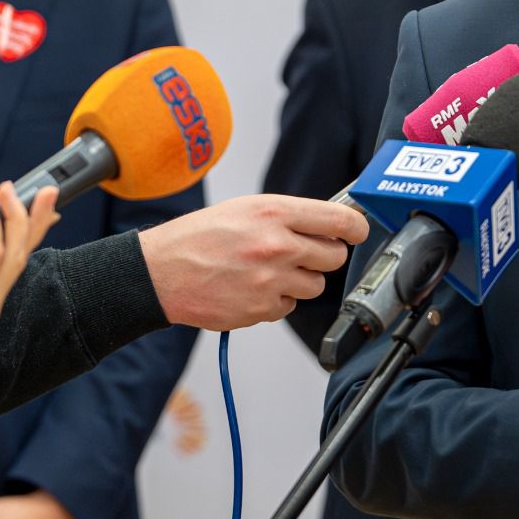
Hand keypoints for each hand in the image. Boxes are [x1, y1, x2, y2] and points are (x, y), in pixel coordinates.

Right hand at [139, 194, 368, 329]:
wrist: (160, 272)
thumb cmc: (200, 236)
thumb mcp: (246, 208)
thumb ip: (289, 215)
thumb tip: (329, 222)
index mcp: (274, 213)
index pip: (339, 220)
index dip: (355, 226)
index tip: (357, 230)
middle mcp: (277, 246)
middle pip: (335, 256)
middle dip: (324, 255)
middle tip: (302, 252)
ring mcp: (270, 281)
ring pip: (315, 286)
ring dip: (299, 280)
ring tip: (268, 271)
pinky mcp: (261, 309)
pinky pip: (289, 307)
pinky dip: (276, 300)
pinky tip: (252, 288)